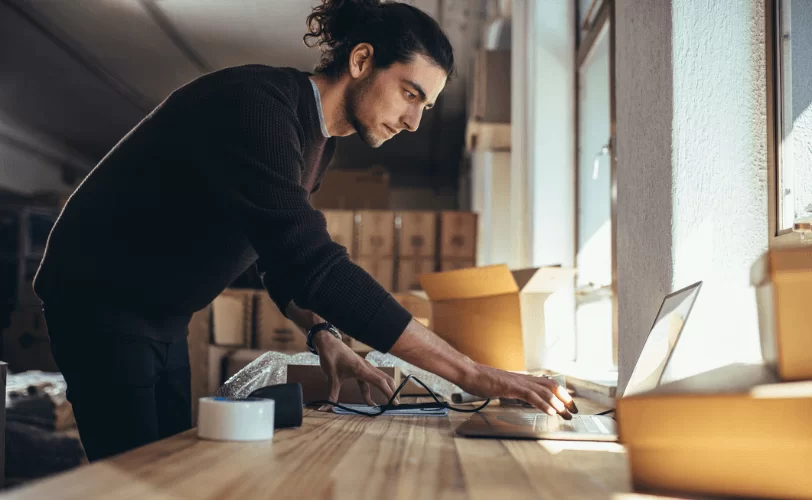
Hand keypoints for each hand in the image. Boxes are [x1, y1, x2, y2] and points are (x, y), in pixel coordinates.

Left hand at [312, 330, 399, 410]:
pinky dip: (372, 390)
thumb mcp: (331, 377)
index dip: (388, 392)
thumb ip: (332, 394)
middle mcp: (366, 367)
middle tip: (395, 404)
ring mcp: (364, 367)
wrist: (328, 342)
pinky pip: (370, 380)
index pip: (380, 382)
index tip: (394, 403)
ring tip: (386, 403)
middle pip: (385, 379)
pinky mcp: (360, 368)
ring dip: (384, 390)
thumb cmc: (331, 356)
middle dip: (392, 391)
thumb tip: (326, 408)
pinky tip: (368, 400)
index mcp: (361, 369)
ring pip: (380, 379)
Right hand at [458, 364, 575, 418]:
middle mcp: (523, 379)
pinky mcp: (511, 387)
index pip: (546, 384)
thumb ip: (513, 391)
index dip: (560, 393)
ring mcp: (518, 382)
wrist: (469, 373)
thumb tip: (521, 398)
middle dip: (564, 398)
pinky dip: (543, 404)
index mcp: (522, 379)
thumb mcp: (502, 386)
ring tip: (566, 412)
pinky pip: (531, 396)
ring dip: (557, 402)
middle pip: (551, 386)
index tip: (568, 404)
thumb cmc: (481, 381)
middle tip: (573, 410)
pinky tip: (550, 411)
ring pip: (544, 391)